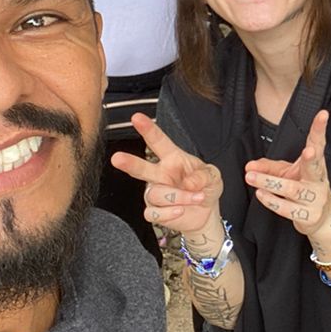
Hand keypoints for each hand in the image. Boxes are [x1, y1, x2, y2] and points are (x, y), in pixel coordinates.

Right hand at [112, 112, 223, 239]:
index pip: (158, 141)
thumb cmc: (206, 188)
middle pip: (141, 168)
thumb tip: (189, 183)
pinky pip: (154, 213)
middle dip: (129, 162)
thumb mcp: (213, 176)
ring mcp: (155, 193)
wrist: (206, 213)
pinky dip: (170, 213)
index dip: (148, 129)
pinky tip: (181, 210)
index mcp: (173, 158)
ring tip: (196, 197)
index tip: (137, 118)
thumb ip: (204, 175)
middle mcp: (160, 174)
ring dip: (180, 197)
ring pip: (156, 194)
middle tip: (117, 158)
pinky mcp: (154, 211)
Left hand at [245, 111, 330, 243]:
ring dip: (269, 182)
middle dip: (312, 159)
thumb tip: (249, 167)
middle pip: (314, 167)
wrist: (322, 219)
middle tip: (308, 150)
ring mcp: (315, 199)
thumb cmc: (304, 189)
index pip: (319, 144)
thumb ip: (268, 168)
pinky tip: (260, 194)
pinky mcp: (308, 216)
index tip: (323, 114)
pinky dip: (271, 201)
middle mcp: (319, 180)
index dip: (320, 129)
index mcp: (317, 165)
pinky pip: (287, 209)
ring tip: (251, 177)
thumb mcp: (288, 174)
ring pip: (292, 189)